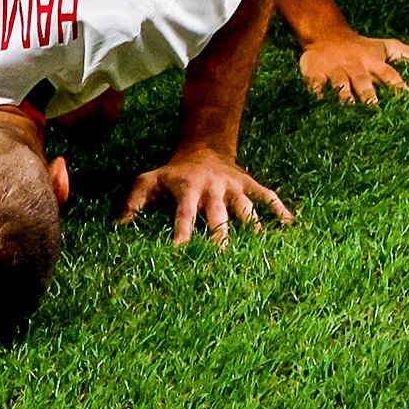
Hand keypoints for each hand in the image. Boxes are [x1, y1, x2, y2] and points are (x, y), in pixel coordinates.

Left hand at [118, 149, 293, 247]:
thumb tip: (119, 228)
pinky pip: (267, 196)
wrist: (204, 147)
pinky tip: (290, 224)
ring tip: (257, 250)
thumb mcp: (149, 180)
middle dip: (220, 239)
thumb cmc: (173, 172)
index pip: (184, 217)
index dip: (182, 235)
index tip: (180, 255)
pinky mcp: (249, 184)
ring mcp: (234, 187)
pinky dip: (279, 209)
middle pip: (219, 218)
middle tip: (222, 261)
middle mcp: (213, 190)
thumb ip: (134, 201)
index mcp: (188, 191)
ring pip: (245, 210)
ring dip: (251, 228)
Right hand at [298, 30, 408, 105]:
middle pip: (364, 83)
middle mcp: (356, 68)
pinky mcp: (315, 74)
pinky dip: (317, 95)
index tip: (407, 100)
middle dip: (369, 95)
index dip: (398, 87)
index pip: (390, 75)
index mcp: (374, 63)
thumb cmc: (362, 47)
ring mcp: (336, 71)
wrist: (327, 35)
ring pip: (341, 87)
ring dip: (344, 98)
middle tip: (374, 107)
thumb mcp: (387, 47)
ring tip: (349, 109)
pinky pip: (315, 86)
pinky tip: (320, 105)